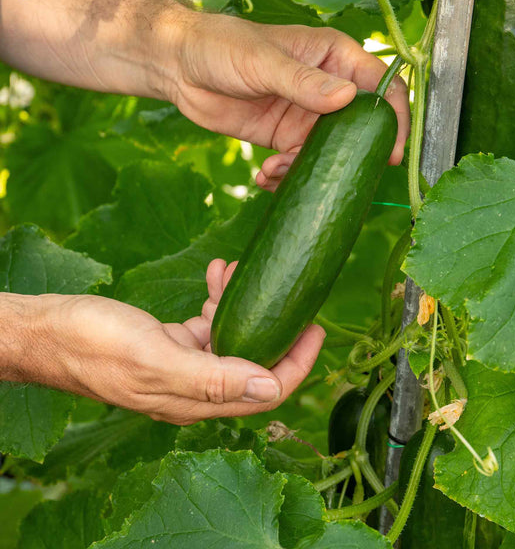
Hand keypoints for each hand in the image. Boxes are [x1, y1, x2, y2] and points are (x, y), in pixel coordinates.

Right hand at [1, 265, 323, 424]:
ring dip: (241, 303)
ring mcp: (182, 366)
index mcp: (194, 400)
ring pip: (231, 337)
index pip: (265, 392)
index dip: (297, 364)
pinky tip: (215, 273)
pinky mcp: (169, 345)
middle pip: (255, 364)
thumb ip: (213, 378)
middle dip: (276, 328)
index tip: (315, 328)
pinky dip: (215, 298)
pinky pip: (206, 324)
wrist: (46, 330)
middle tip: (290, 293)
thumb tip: (270, 387)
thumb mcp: (154, 359)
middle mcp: (194, 388)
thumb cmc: (91, 343)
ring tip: (234, 269)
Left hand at [169, 16, 409, 188]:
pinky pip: (299, 164)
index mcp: (333, 58)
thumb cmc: (222, 47)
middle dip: (348, 155)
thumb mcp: (262, 61)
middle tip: (334, 176)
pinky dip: (286, 176)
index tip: (391, 152)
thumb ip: (303, 81)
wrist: (181, 69)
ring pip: (327, 153)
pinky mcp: (285, 139)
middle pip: (359, 128)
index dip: (393, 118)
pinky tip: (264, 175)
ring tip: (275, 168)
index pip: (380, 85)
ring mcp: (306, 117)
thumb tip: (347, 98)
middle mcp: (327, 89)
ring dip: (307, 169)